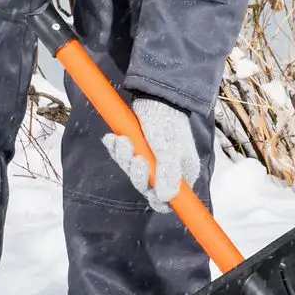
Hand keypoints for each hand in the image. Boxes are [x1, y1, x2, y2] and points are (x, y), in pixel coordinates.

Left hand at [103, 97, 199, 212]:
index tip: (149, 190)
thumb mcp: (170, 149)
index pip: (170, 200)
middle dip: (137, 174)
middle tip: (135, 157)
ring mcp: (150, 159)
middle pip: (146, 187)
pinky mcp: (137, 148)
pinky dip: (116, 149)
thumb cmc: (167, 121)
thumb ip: (168, 174)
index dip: (157, 200)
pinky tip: (112, 138)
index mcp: (182, 173)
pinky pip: (123, 157)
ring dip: (124, 158)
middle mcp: (166, 169)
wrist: (155, 95)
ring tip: (122, 141)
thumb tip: (165, 199)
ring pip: (132, 171)